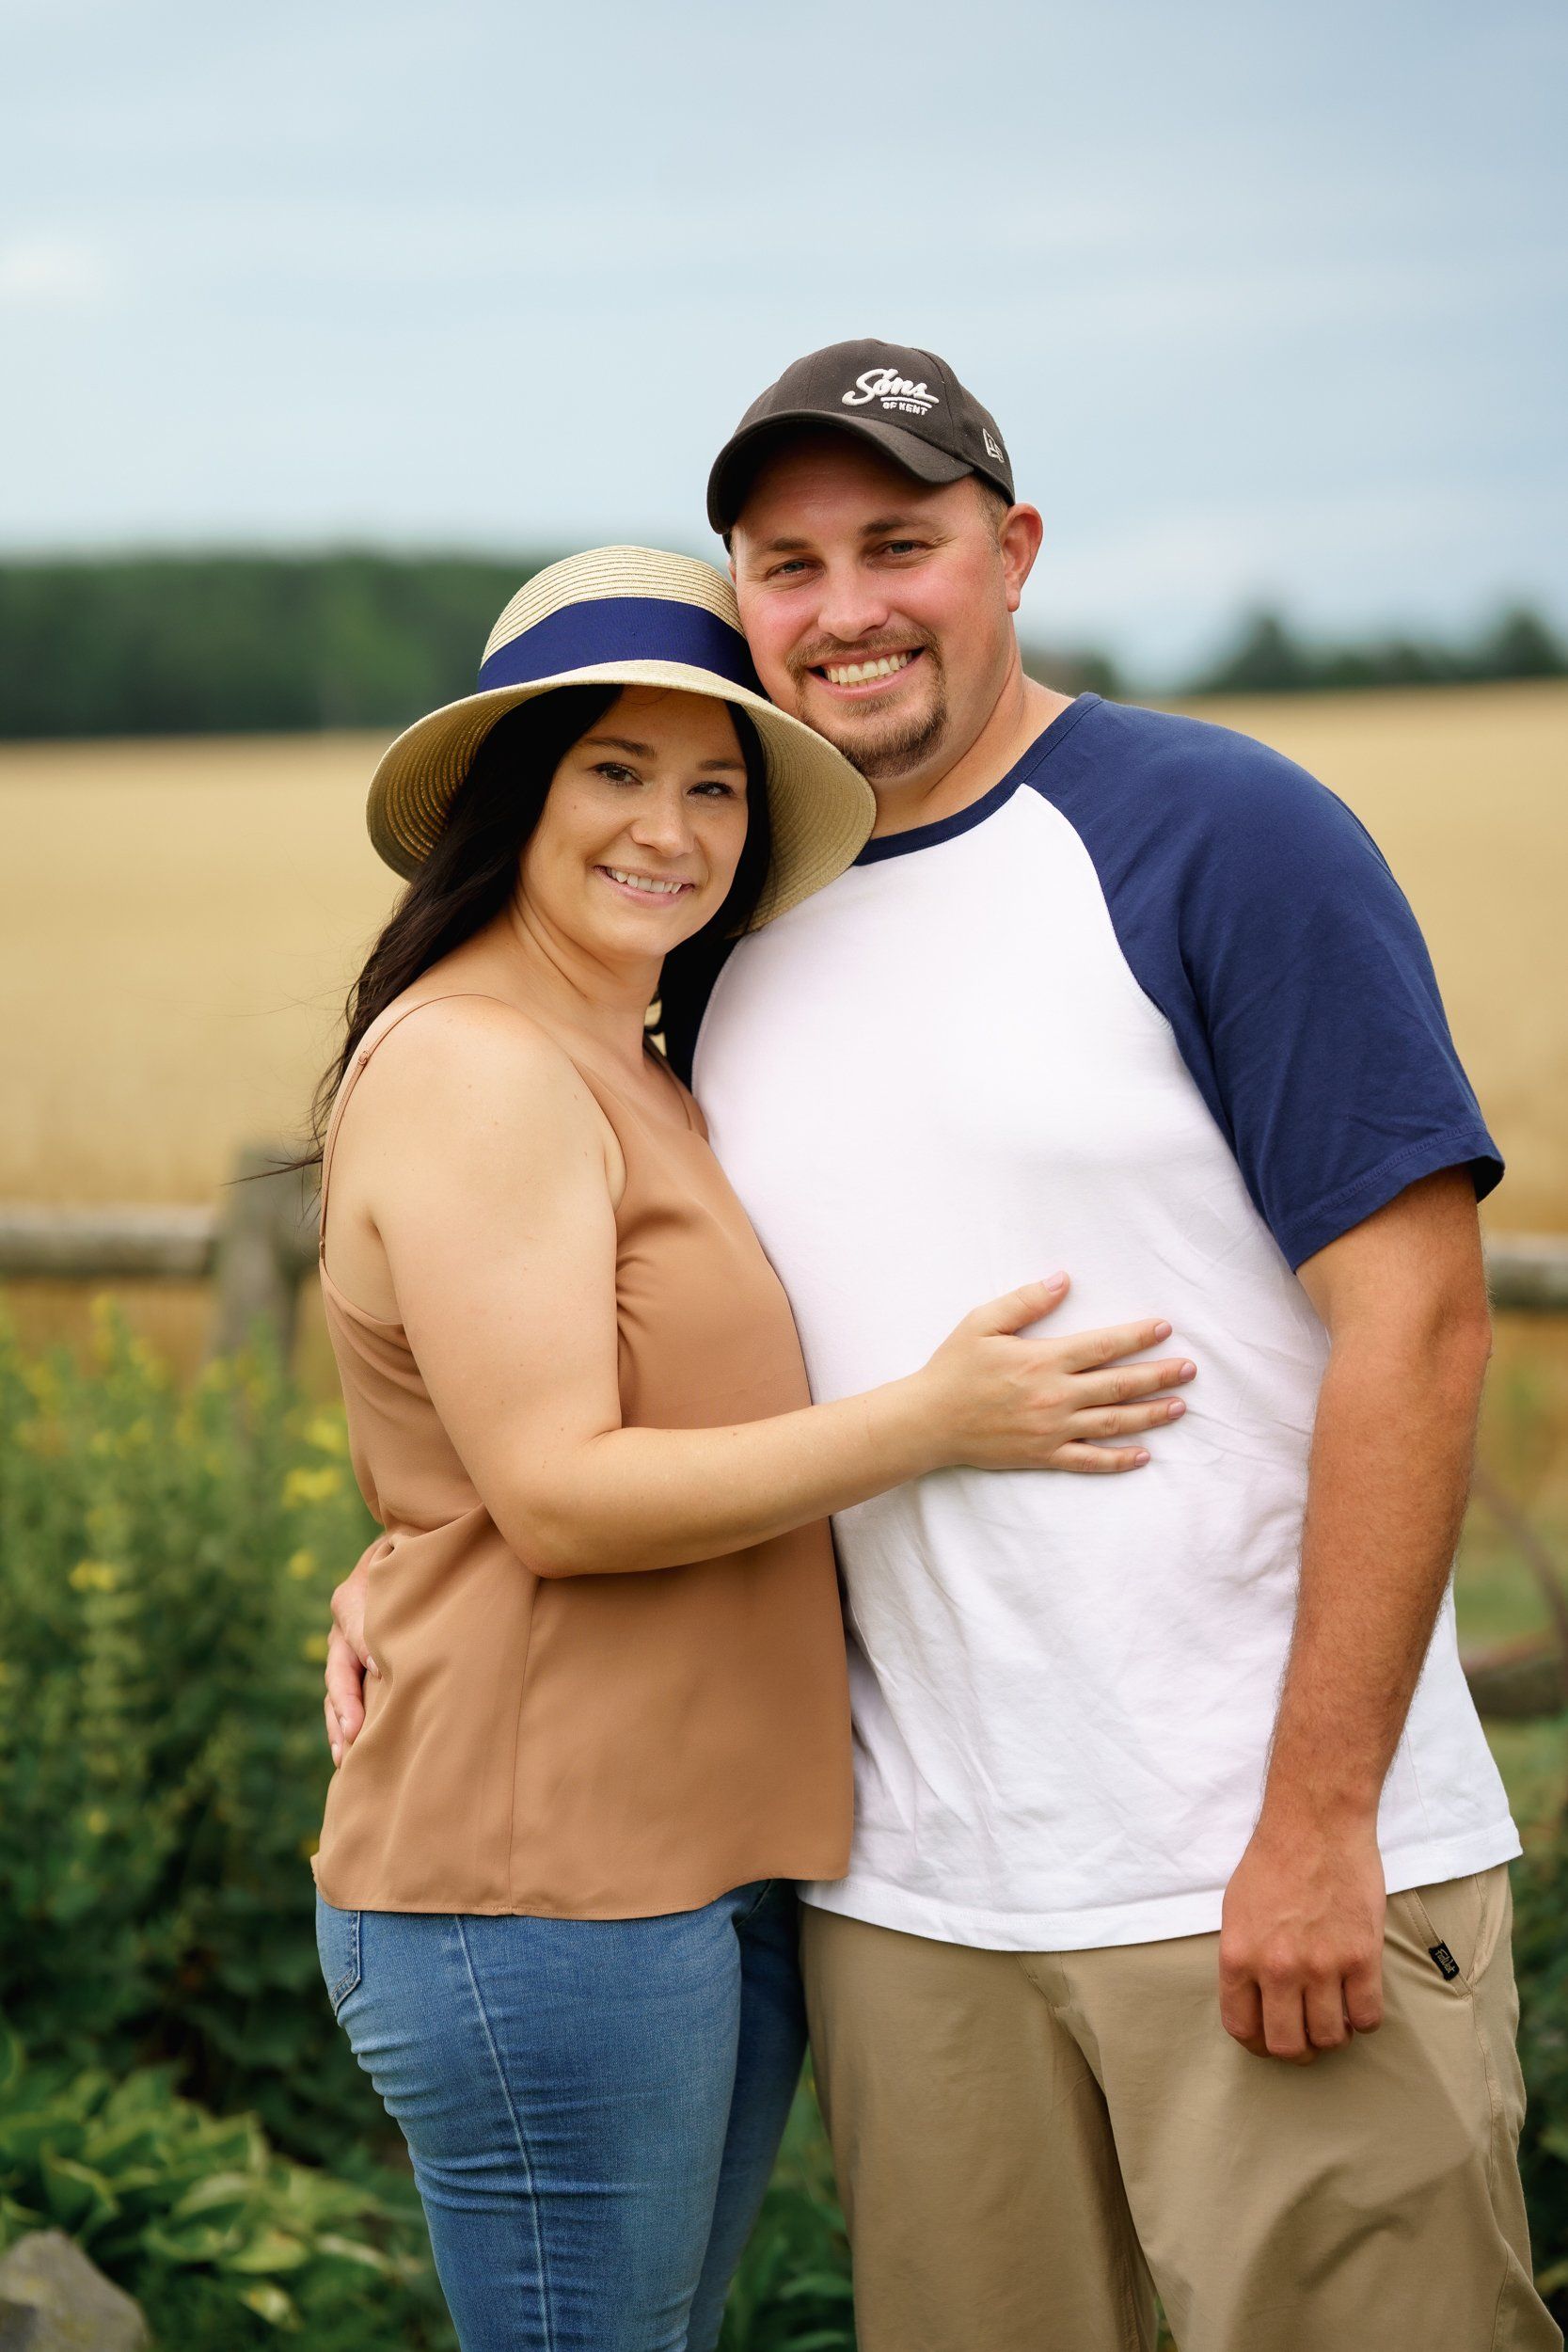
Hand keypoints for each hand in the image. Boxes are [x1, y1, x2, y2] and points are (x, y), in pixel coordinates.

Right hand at [323, 1540, 384, 1766]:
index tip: (381, 1671)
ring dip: (339, 1723)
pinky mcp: (351, 1669)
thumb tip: (383, 1661)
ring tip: (344, 1755)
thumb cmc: (406, 1565)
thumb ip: (396, 1598)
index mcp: (350, 1600)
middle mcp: (341, 1630)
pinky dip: (343, 1726)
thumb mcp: (400, 1569)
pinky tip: (349, 1754)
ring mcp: (343, 1652)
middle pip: (339, 1669)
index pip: (355, 1626)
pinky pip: (341, 1700)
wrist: (399, 1558)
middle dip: (346, 1703)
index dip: (367, 1647)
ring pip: (335, 1691)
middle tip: (354, 1732)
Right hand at [915, 1274, 1195, 1474]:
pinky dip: (1119, 1459)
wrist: (928, 1421)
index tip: (1165, 1329)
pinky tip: (1144, 1454)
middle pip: (1120, 1384)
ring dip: (1151, 1414)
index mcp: (1044, 1360)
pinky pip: (1090, 1460)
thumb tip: (1062, 1281)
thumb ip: (1025, 1302)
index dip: (1137, 1337)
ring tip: (1180, 1406)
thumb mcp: (982, 1323)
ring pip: (1114, 1422)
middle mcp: (1056, 1396)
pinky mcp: (1044, 1455)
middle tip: (1189, 1369)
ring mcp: (1053, 1429)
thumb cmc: (953, 1368)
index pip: (1103, 1345)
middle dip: (1159, 1375)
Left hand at [1218, 1814, 1385, 2062]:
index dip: (1259, 2044)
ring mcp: (1321, 1965)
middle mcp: (1276, 1968)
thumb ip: (1243, 1959)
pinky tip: (1358, 2000)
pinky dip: (1364, 2019)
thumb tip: (1254, 2001)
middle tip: (1308, 2036)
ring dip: (1334, 2035)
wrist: (1316, 1823)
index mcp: (1238, 1956)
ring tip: (1335, 2015)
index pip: (1243, 2029)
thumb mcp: (1236, 1911)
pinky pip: (1367, 2017)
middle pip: (1288, 2046)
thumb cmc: (1273, 1861)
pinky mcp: (1361, 1957)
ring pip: (1331, 2038)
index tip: (1271, 2039)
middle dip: (1298, 2050)